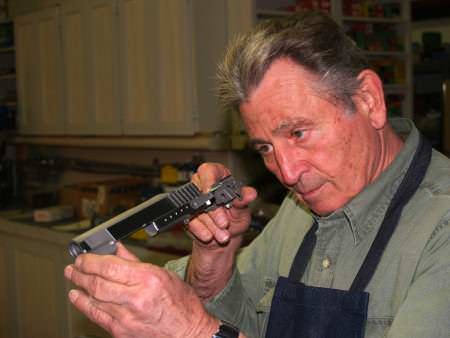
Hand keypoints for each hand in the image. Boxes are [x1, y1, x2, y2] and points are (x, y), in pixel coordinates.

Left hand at [64, 243, 217, 337]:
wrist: (188, 334)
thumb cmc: (182, 305)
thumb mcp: (164, 275)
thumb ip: (136, 262)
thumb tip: (117, 249)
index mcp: (148, 279)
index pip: (110, 266)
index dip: (91, 261)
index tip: (83, 256)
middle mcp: (136, 298)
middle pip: (98, 283)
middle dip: (81, 272)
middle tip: (74, 266)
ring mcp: (127, 317)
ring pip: (94, 299)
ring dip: (79, 286)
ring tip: (72, 277)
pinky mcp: (122, 332)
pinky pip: (97, 316)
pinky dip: (84, 305)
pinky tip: (77, 298)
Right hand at [186, 163, 256, 300]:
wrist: (226, 237)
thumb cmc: (234, 216)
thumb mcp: (242, 209)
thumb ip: (243, 200)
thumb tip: (251, 194)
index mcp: (217, 176)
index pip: (208, 170)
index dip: (208, 180)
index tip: (211, 193)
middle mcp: (202, 186)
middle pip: (201, 193)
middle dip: (214, 211)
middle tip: (225, 223)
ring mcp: (193, 202)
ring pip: (197, 211)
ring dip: (210, 225)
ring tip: (223, 235)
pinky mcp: (186, 216)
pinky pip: (190, 222)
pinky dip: (201, 230)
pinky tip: (210, 236)